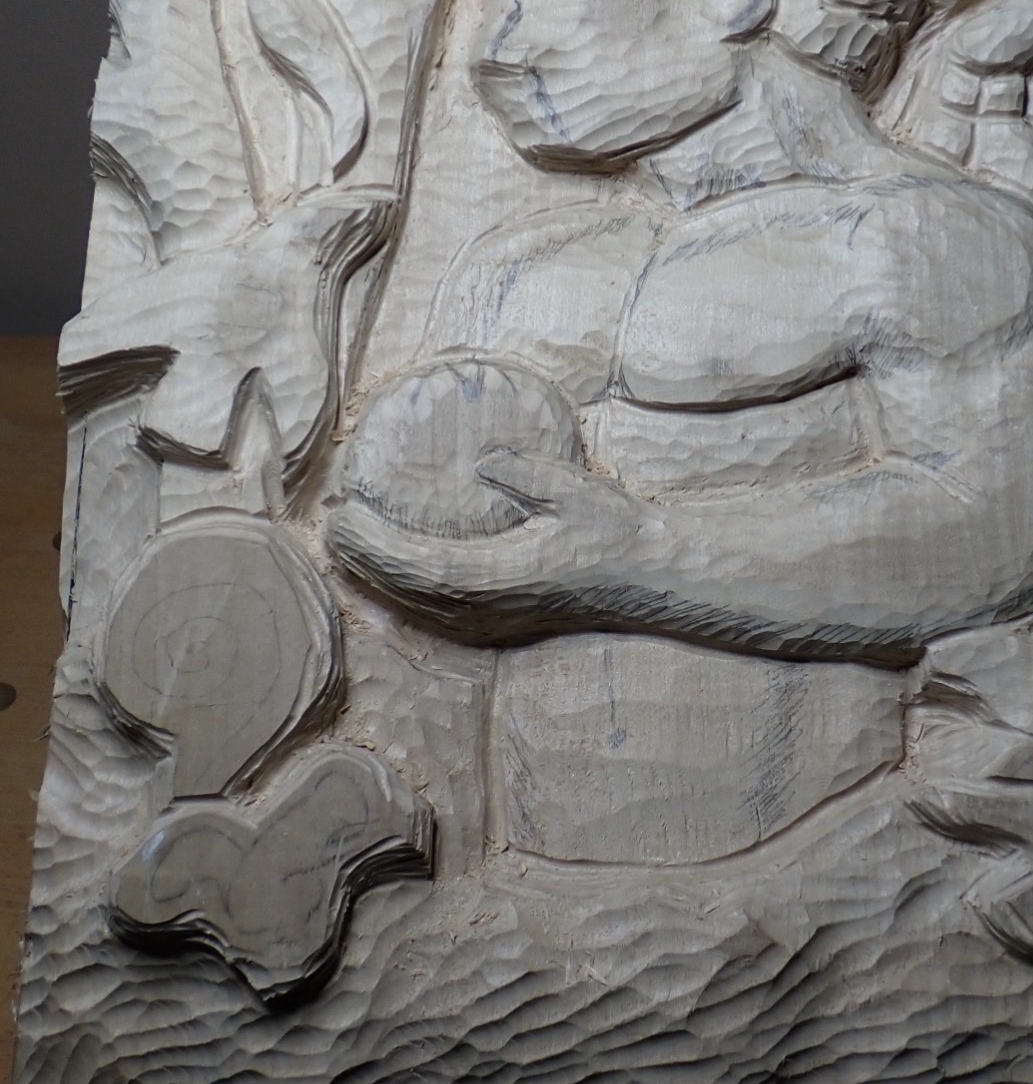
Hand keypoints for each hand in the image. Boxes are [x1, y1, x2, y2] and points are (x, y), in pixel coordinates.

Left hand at [326, 449, 658, 642]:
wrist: (650, 577)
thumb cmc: (616, 530)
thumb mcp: (575, 489)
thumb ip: (527, 473)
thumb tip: (483, 460)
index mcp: (502, 577)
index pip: (419, 566)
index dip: (374, 545)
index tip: (343, 514)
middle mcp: (489, 609)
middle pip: (406, 591)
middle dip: (362, 558)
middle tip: (331, 519)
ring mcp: (493, 622)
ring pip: (416, 606)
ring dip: (376, 575)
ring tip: (347, 541)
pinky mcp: (499, 623)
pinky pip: (434, 611)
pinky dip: (402, 590)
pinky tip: (388, 571)